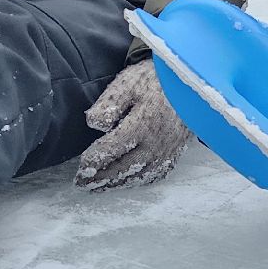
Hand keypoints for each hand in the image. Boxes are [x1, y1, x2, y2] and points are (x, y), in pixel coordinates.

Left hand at [77, 60, 190, 190]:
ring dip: (116, 184)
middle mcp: (156, 143)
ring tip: (98, 187)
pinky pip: (154, 175)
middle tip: (81, 184)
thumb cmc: (154, 81)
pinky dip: (137, 182)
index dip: (93, 162)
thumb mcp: (128, 83)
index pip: (111, 150)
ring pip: (138, 176)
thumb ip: (109, 104)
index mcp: (142, 124)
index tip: (80, 168)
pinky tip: (125, 181)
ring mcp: (167, 152)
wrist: (187, 84)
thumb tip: (95, 124)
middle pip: (123, 168)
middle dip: (100, 179)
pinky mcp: (174, 154)